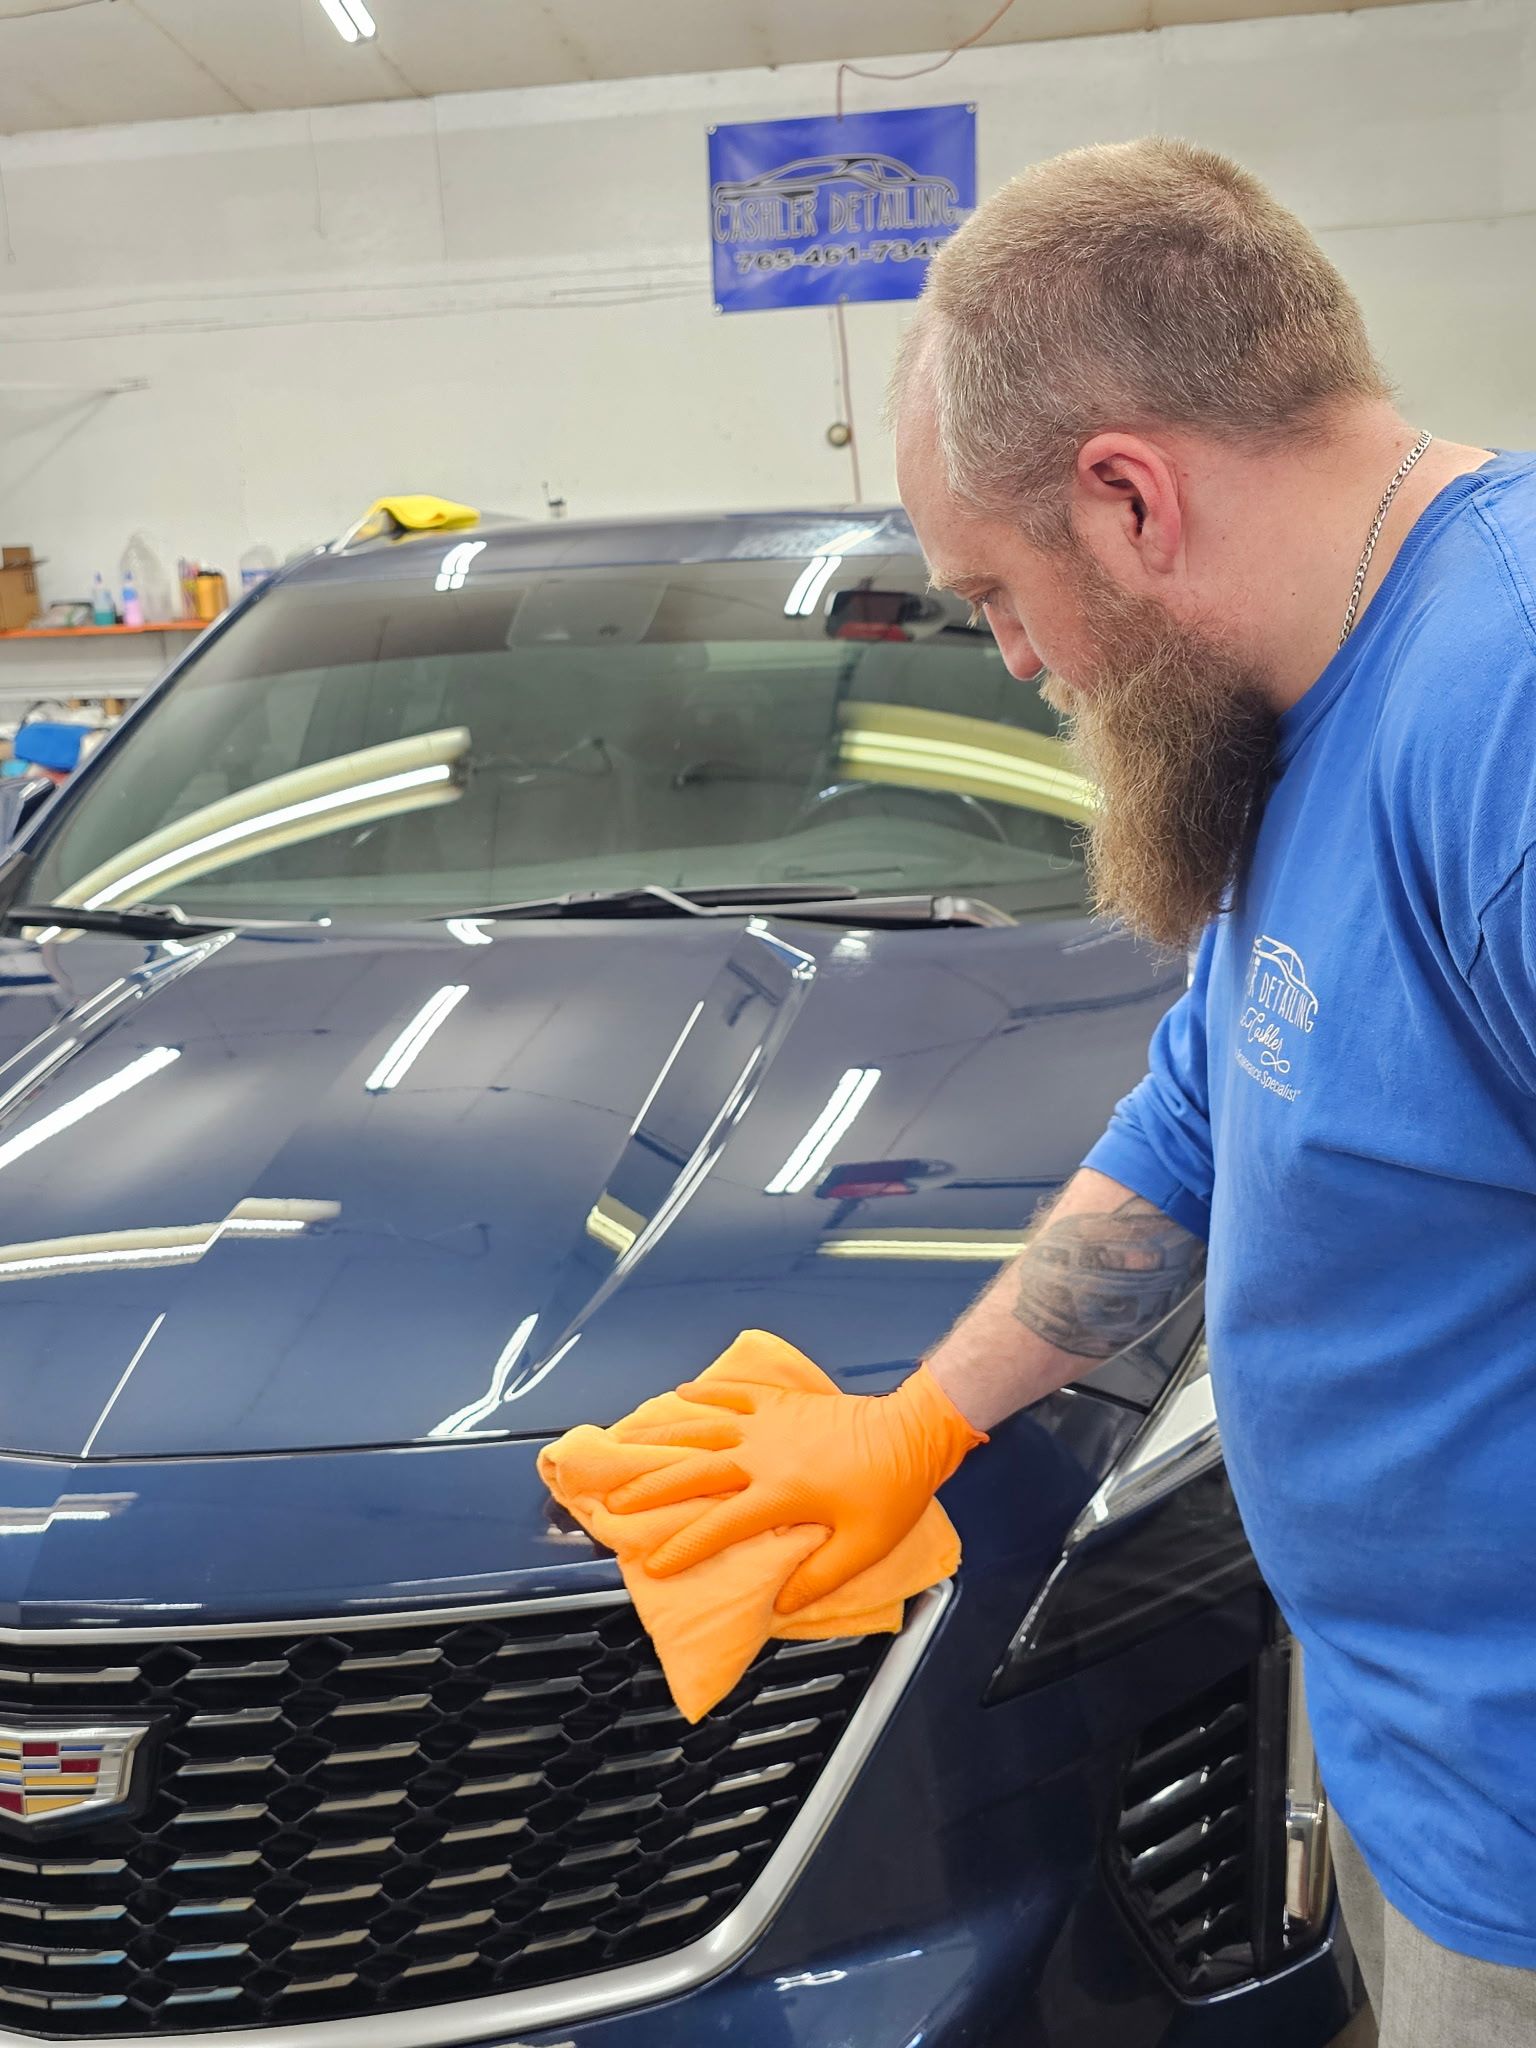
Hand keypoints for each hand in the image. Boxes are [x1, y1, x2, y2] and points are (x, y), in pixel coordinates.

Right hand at [604, 1337, 985, 1613]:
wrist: (913, 1430)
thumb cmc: (892, 1490)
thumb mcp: (862, 1548)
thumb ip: (818, 1578)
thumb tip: (778, 1604)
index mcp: (781, 1493)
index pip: (719, 1526)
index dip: (682, 1548)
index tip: (652, 1564)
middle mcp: (764, 1453)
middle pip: (695, 1471)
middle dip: (650, 1490)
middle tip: (614, 1504)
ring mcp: (770, 1422)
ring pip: (704, 1427)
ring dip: (663, 1438)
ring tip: (627, 1446)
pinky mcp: (782, 1401)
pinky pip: (735, 1391)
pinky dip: (706, 1391)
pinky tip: (681, 1392)